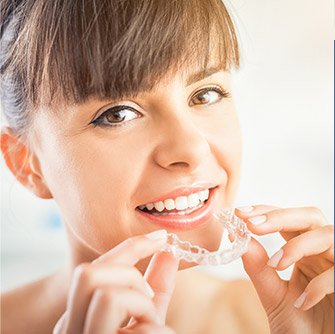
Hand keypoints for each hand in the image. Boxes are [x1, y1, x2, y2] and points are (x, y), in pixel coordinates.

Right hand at [53, 231, 178, 333]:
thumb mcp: (147, 322)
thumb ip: (155, 289)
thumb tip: (168, 253)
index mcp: (79, 318)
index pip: (95, 268)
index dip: (130, 246)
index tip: (160, 236)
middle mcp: (71, 332)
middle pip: (87, 274)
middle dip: (127, 272)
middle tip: (148, 296)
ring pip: (106, 294)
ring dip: (140, 302)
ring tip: (150, 322)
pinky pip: (134, 327)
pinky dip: (153, 327)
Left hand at [236, 205, 333, 333]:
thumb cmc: (300, 325)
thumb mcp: (273, 295)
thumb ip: (258, 267)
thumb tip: (238, 237)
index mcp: (303, 251)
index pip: (287, 220)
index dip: (266, 211)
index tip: (240, 212)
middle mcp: (322, 253)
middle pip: (310, 217)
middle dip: (280, 216)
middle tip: (252, 224)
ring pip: (328, 235)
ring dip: (298, 245)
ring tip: (275, 264)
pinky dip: (319, 284)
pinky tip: (302, 301)